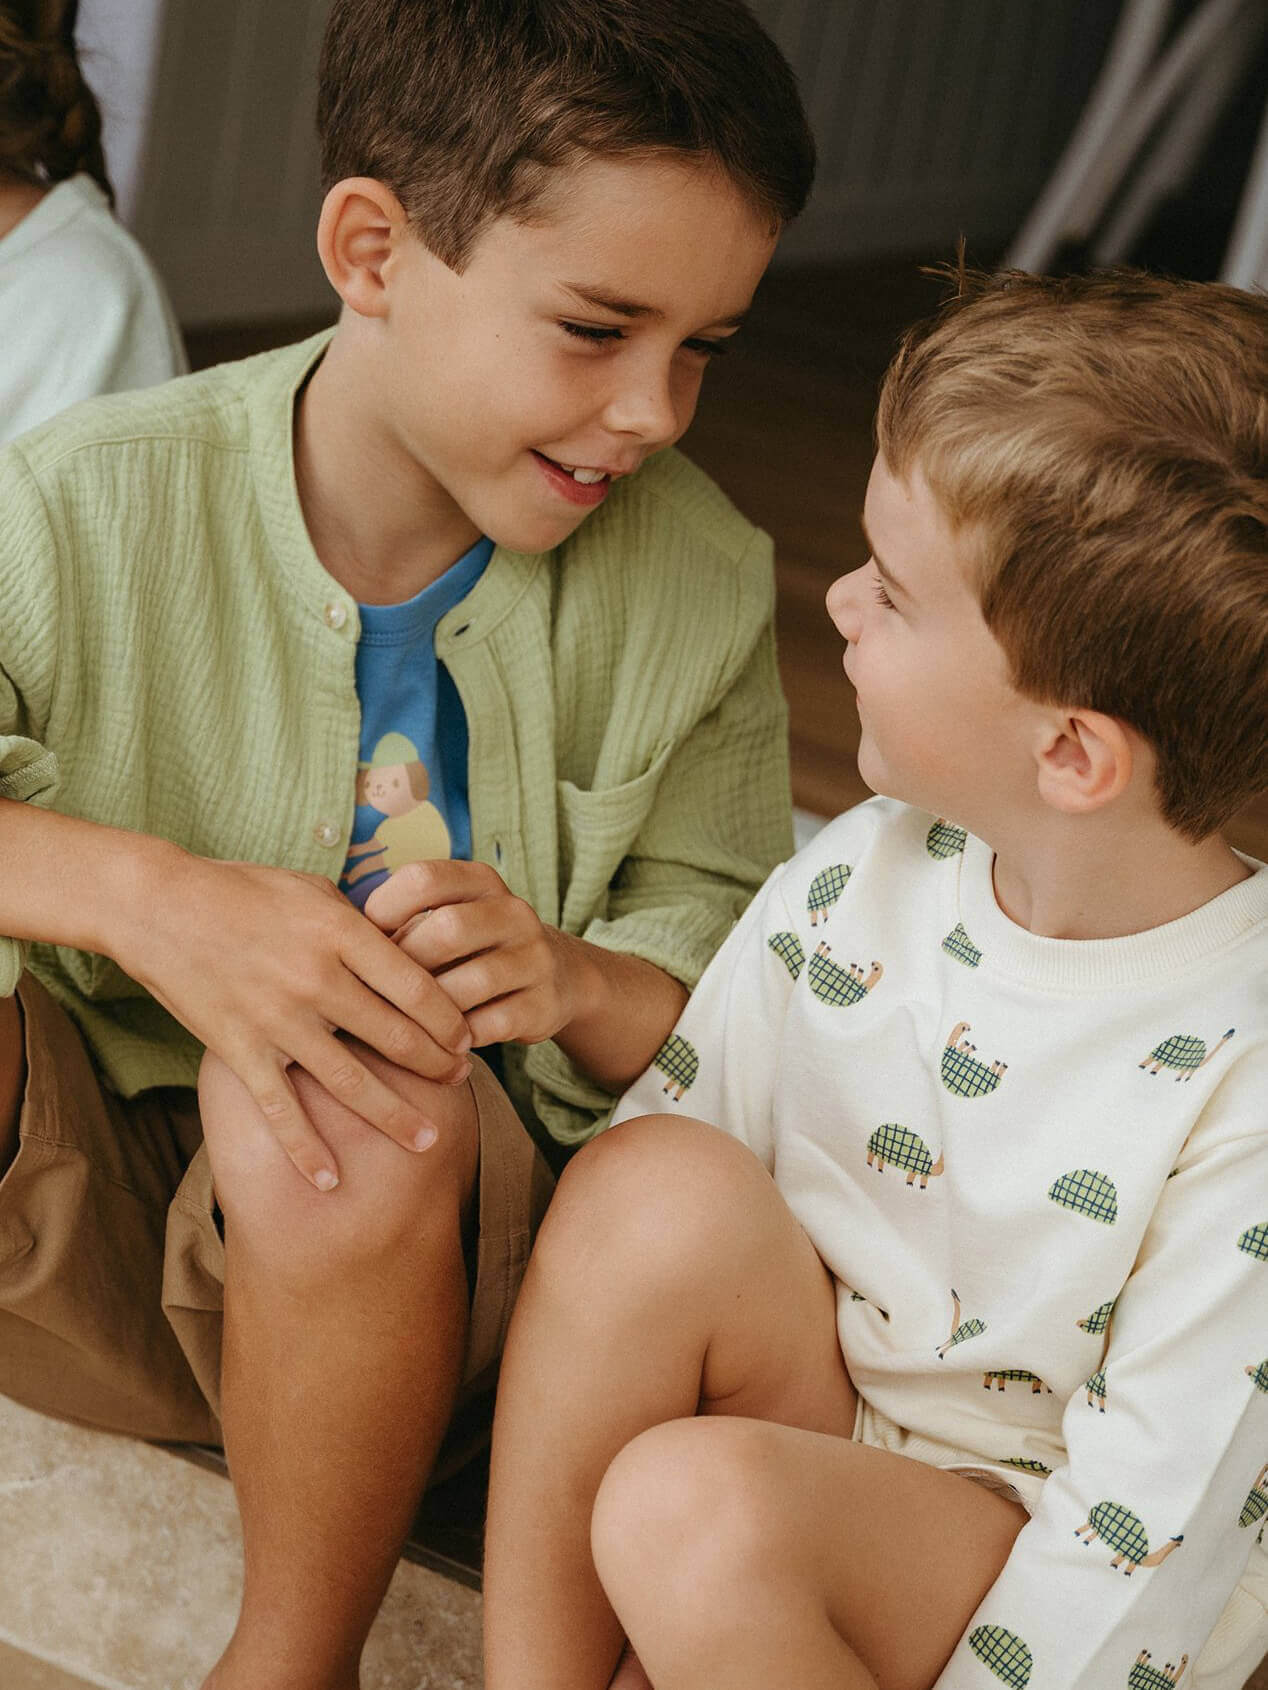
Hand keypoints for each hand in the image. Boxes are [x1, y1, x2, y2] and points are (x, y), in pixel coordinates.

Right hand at [112, 846, 473, 1188]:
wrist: (159, 906)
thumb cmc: (243, 891)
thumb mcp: (314, 890)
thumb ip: (361, 924)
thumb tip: (409, 946)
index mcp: (341, 934)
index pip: (416, 985)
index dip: (450, 1017)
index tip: (467, 1036)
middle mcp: (316, 980)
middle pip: (395, 1036)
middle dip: (436, 1064)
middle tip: (461, 1081)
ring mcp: (277, 1020)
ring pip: (351, 1081)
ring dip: (394, 1116)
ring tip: (428, 1139)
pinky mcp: (239, 1049)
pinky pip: (280, 1109)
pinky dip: (305, 1149)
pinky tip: (330, 1179)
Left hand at [364, 860, 583, 1048]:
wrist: (555, 976)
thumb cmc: (473, 948)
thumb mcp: (449, 917)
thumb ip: (405, 923)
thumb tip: (342, 950)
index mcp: (482, 881)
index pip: (424, 879)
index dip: (385, 909)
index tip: (367, 940)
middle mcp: (514, 912)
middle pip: (448, 929)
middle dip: (407, 964)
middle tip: (382, 989)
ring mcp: (534, 958)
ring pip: (471, 983)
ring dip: (430, 1009)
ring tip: (407, 1021)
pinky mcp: (543, 1004)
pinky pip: (491, 1025)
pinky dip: (457, 1037)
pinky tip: (439, 1041)